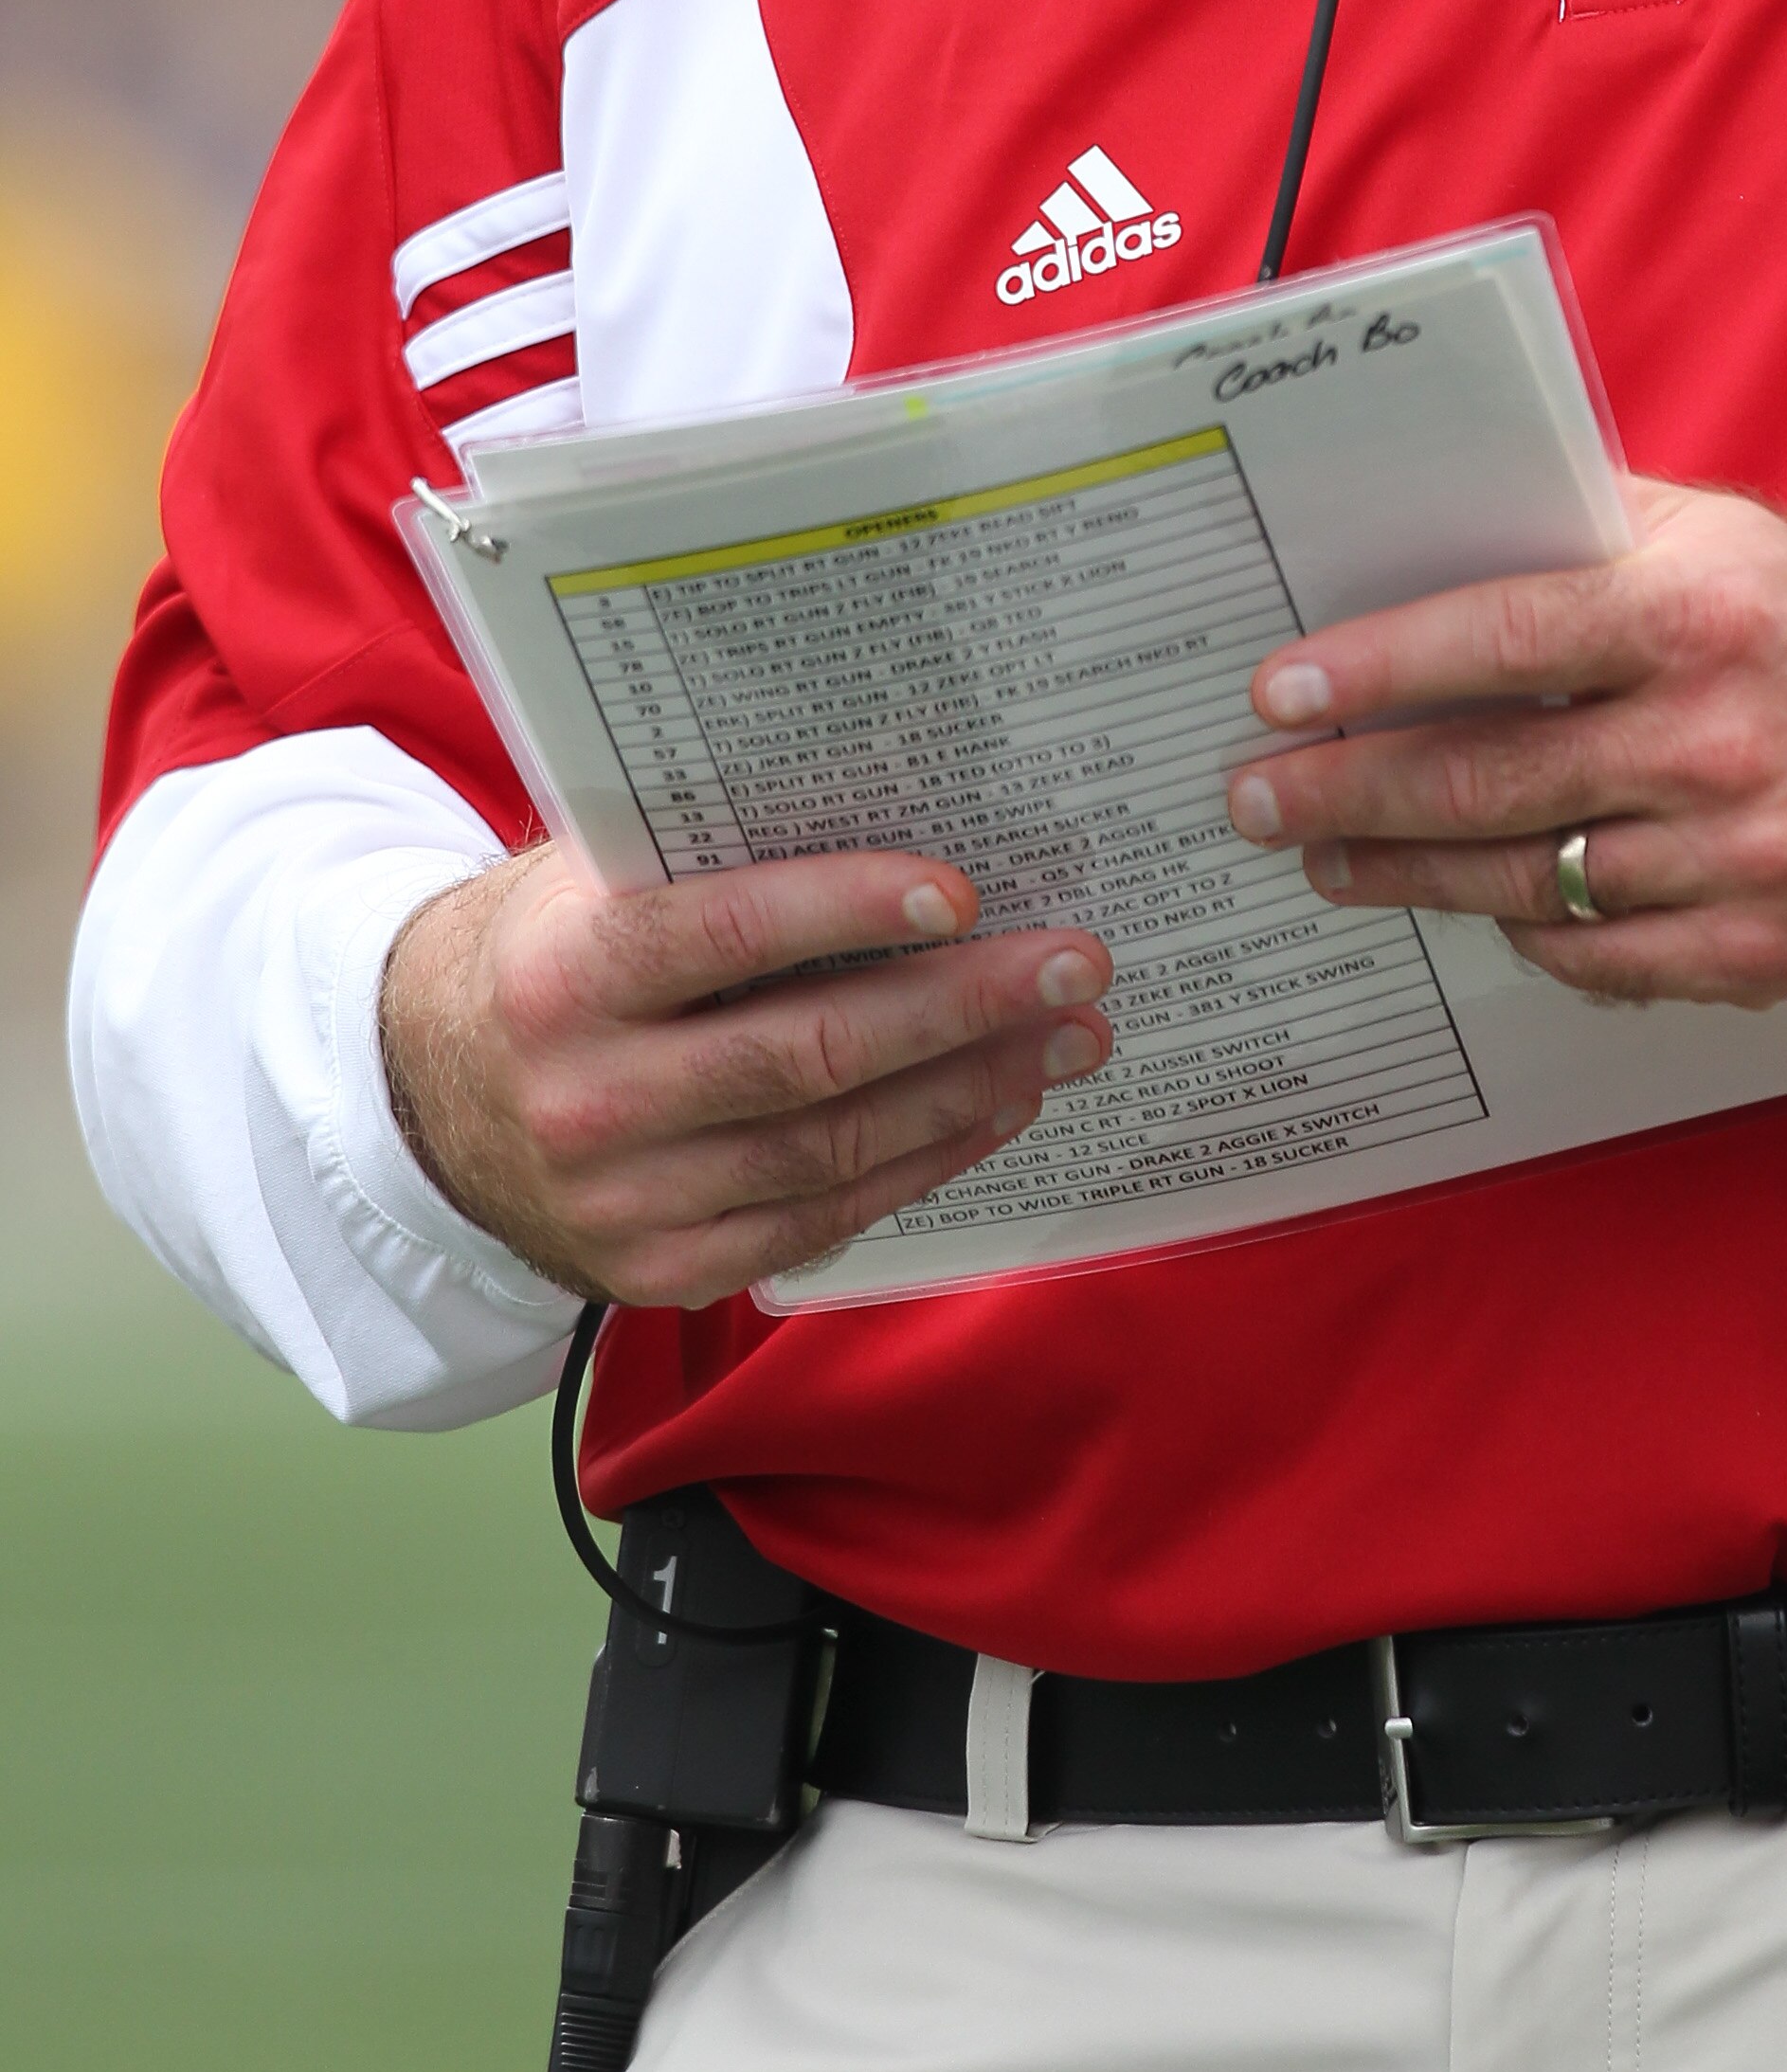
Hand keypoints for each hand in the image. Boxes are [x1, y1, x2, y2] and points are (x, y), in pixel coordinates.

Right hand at [379, 844, 1111, 1309]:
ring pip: (832, 1148)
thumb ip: (705, 854)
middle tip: (1075, 964)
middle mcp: (589, 1097)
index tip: (960, 892)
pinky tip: (994, 1110)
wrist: (426, 1098)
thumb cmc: (548, 954)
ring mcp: (625, 1202)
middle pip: (809, 1054)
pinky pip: (820, 1221)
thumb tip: (894, 801)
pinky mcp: (662, 1271)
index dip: (847, 910)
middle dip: (962, 1007)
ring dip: (970, 1090)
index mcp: (565, 974)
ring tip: (1065, 1037)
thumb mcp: (588, 883)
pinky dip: (921, 1163)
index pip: (725, 935)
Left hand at [1228, 481, 1786, 1004]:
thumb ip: (1584, 524)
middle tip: (1256, 797)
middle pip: (1484, 780)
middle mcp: (1715, 739)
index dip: (1377, 669)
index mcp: (1697, 615)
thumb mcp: (1715, 536)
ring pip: (1520, 880)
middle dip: (1345, 792)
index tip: (1280, 693)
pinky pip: (1594, 957)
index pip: (1501, 639)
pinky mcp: (1757, 949)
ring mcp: (1738, 856)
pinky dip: (1521, 931)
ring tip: (1327, 856)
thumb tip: (1426, 522)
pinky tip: (1467, 902)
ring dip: (1401, 872)